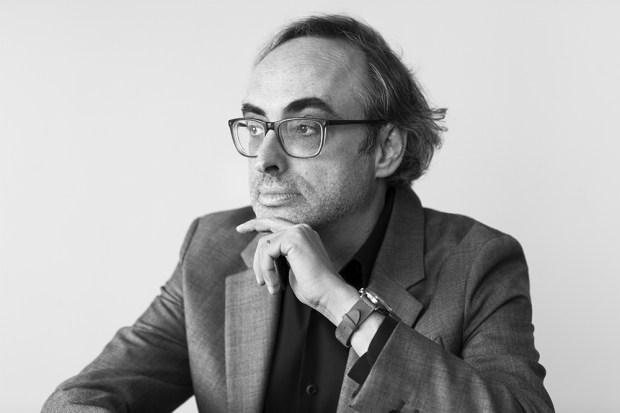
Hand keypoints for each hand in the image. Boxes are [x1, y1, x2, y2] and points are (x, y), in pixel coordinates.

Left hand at [236, 218, 357, 322]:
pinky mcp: (293, 239)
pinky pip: (267, 253)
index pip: (276, 224)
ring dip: (262, 269)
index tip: (241, 229)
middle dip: (252, 235)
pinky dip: (266, 271)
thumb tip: (262, 257)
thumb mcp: (291, 270)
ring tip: (270, 286)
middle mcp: (301, 229)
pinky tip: (275, 285)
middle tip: (239, 235)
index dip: (257, 224)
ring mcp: (298, 232)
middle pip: (266, 233)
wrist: (328, 294)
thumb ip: (279, 258)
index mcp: (303, 235)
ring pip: (264, 245)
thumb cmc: (313, 288)